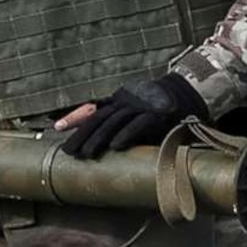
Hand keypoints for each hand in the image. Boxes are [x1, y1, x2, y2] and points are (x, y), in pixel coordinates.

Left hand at [58, 70, 207, 159]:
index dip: (75, 117)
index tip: (57, 127)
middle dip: (82, 135)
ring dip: (100, 139)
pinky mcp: (156, 115)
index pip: (94, 110)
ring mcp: (141, 106)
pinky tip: (116, 147)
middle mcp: (127, 102)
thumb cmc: (162, 107)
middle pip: (100, 118)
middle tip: (68, 151)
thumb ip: (121, 122)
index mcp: (121, 100)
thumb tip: (105, 141)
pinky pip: (139, 125)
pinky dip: (127, 135)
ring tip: (87, 154)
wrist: (189, 93)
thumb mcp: (137, 111)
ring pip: (115, 122)